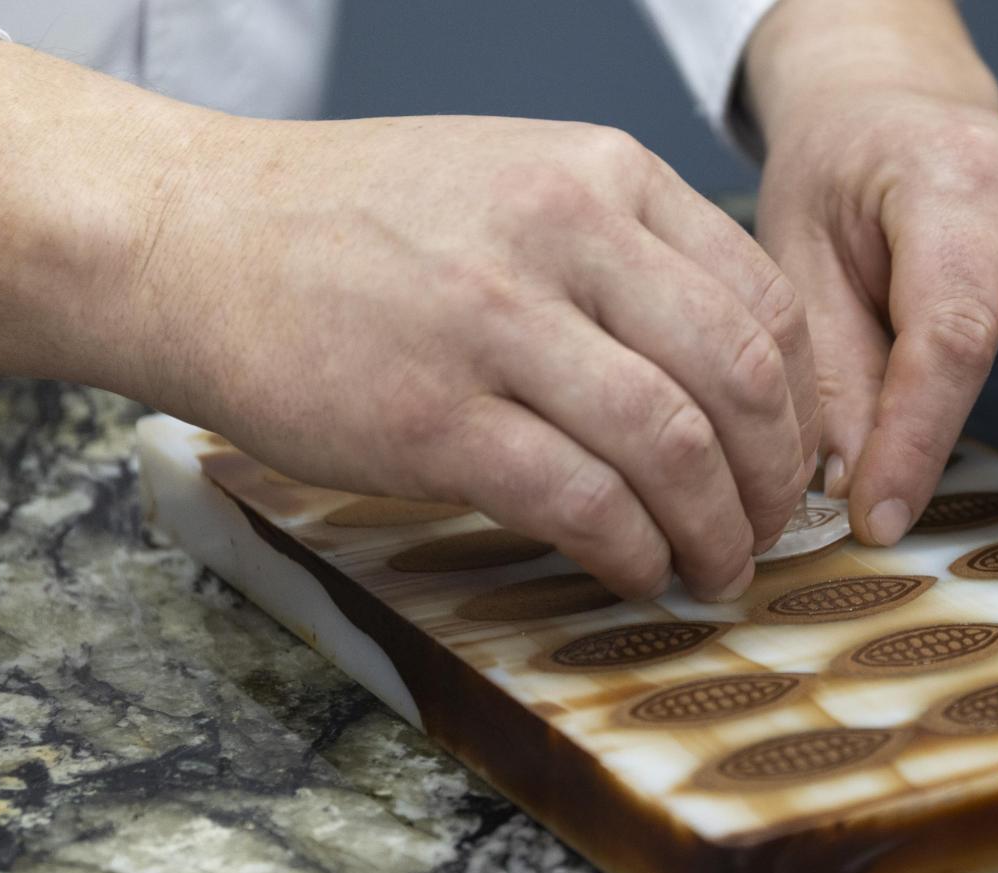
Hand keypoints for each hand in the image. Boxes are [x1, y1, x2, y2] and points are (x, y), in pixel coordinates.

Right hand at [0, 46, 817, 600]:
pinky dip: (632, 553)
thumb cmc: (361, 224)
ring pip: (673, 446)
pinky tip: (636, 571)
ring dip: (714, 531)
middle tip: (765, 532)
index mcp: (603, 174)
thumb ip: (627, 255)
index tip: (790, 461)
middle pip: (740, 377)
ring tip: (713, 569)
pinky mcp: (434, 418)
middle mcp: (564, 234)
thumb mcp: (519, 183)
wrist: (196, 237)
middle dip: (771, 481)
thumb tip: (732, 379)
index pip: (764, 302)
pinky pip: (582, 502)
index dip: (801, 406)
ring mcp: (496, 324)